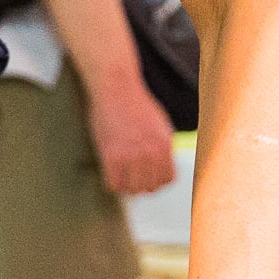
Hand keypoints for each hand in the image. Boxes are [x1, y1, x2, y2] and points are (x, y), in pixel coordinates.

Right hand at [87, 83, 177, 197]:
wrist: (116, 88)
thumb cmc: (135, 103)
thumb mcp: (161, 125)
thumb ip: (163, 147)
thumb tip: (164, 165)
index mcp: (166, 146)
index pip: (168, 180)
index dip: (157, 180)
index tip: (147, 176)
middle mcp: (152, 154)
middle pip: (150, 188)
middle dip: (141, 184)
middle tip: (131, 176)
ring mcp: (132, 156)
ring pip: (132, 190)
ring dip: (126, 186)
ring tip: (120, 175)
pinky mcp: (112, 156)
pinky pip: (114, 184)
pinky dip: (112, 182)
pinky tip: (110, 172)